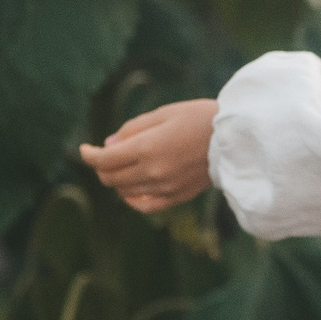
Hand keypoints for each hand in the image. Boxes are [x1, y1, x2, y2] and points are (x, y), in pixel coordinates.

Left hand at [77, 99, 217, 213]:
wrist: (236, 139)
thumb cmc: (200, 118)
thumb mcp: (164, 114)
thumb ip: (132, 129)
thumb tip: (108, 145)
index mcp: (147, 147)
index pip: (105, 159)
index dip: (89, 155)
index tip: (84, 149)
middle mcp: (153, 171)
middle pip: (111, 178)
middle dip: (100, 167)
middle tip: (102, 156)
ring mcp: (165, 187)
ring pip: (124, 191)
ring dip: (115, 180)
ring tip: (120, 167)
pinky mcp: (177, 196)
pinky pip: (145, 205)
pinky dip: (132, 199)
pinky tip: (131, 189)